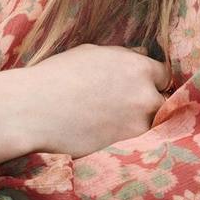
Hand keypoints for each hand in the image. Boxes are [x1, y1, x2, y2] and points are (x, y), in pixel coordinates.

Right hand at [22, 43, 172, 158]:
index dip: (152, 78)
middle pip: (163, 100)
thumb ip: (122, 57)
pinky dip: (128, 135)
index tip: (141, 83)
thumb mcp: (93, 53)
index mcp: (137, 67)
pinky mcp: (125, 146)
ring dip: (140, 120)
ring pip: (152, 122)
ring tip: (115, 118)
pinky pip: (138, 139)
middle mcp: (145, 95)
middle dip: (149, 100)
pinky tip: (108, 130)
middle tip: (127, 102)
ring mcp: (138, 123)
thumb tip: (141, 56)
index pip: (164, 74)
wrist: (35, 108)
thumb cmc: (58, 74)